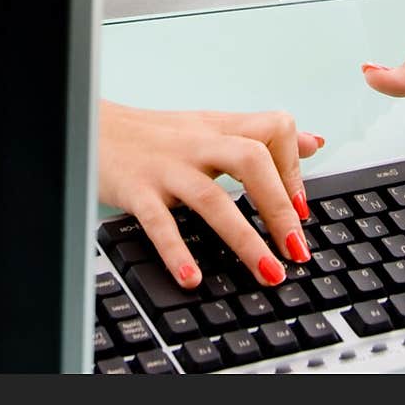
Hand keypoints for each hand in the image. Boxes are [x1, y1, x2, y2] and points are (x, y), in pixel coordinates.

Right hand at [98, 99, 324, 288]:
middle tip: (296, 248)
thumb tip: (314, 142)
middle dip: (280, 207)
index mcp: (217, 128)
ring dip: (245, 239)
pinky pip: (159, 222)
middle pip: (251, 159)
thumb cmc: (153, 134)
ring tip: (268, 272)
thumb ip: (260, 135)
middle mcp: (196, 145)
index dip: (295, 167)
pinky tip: (192, 277)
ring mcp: (166, 167)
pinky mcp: (137, 190)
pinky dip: (177, 252)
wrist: (91, 127)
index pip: (273, 129)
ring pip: (212, 197)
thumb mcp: (211, 126)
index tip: (302, 209)